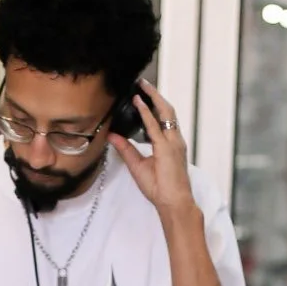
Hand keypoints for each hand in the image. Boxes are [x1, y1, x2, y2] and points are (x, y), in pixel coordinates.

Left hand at [109, 80, 195, 224]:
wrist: (173, 203)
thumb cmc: (160, 189)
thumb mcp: (137, 166)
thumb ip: (126, 149)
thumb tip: (112, 136)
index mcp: (171, 144)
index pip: (162, 119)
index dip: (153, 105)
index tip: (142, 94)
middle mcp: (174, 140)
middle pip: (166, 110)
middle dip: (155, 95)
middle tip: (142, 82)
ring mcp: (173, 142)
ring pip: (165, 112)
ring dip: (153, 97)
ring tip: (142, 85)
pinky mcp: (166, 148)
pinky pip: (154, 125)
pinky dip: (146, 112)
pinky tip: (137, 102)